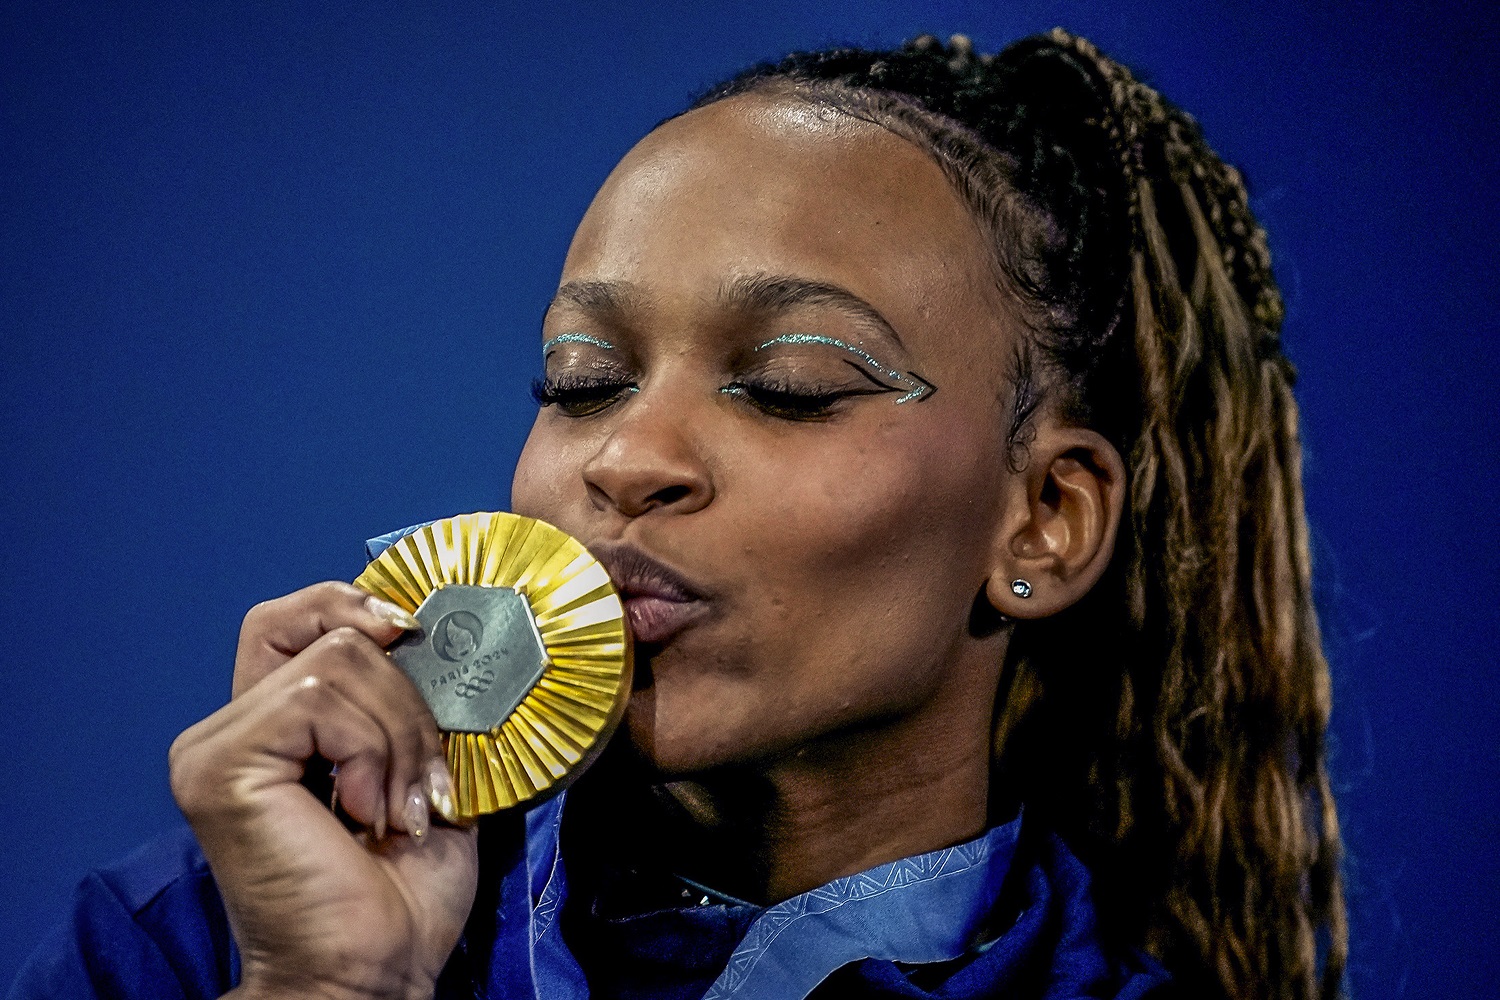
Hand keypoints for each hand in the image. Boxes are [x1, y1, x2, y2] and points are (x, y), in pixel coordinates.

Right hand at [170, 583, 478, 999]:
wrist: (374, 971)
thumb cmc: (400, 892)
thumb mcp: (420, 769)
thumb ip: (408, 698)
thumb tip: (429, 628)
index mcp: (272, 726)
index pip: (295, 617)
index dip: (353, 604)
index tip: (411, 633)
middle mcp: (229, 729)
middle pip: (330, 630)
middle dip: (405, 697)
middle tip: (422, 778)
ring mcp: (214, 747)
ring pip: (339, 660)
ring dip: (398, 736)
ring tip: (398, 810)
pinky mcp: (219, 765)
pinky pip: (320, 698)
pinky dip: (371, 750)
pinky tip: (369, 813)